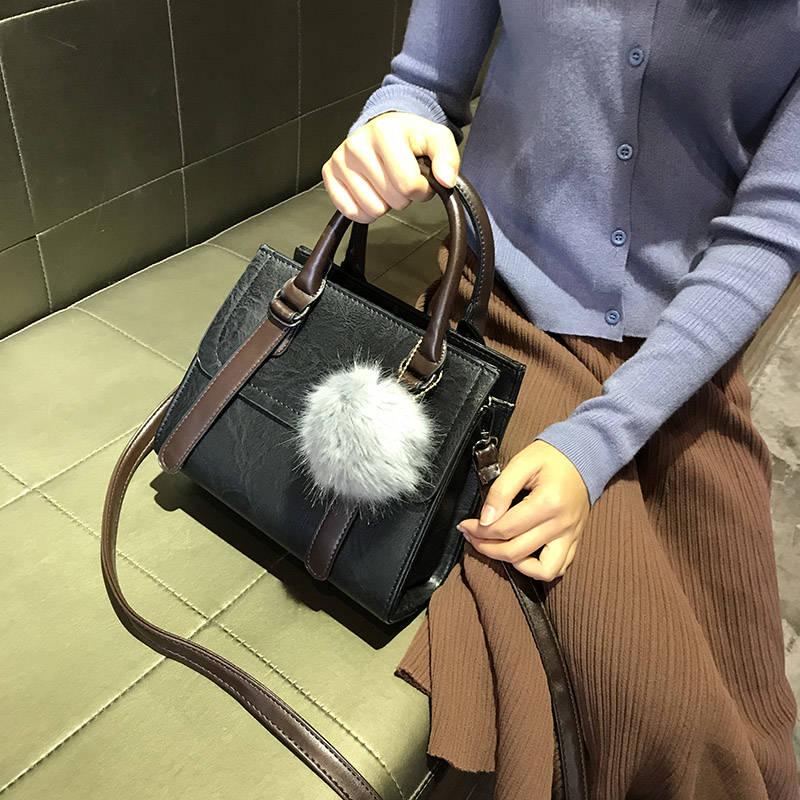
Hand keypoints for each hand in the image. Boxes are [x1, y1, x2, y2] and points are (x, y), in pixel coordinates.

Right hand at [322, 111, 460, 223]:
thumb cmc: (408, 136)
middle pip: (392, 201)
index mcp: (384, 133)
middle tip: (402, 178)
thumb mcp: (436, 139)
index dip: (421, 189)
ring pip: (373, 210)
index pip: (409, 186)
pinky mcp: (329, 174)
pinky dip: (365, 209)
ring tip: (386, 182)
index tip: (420, 178)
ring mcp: (340, 160)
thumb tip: (446, 180)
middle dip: (403, 196)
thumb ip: (448, 158)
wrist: (383, 128)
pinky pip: (351, 212)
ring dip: (385, 203)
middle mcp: (357, 145)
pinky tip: (371, 191)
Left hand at [457, 440, 589, 580]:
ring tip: (496, 549)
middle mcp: (561, 524)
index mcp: (548, 502)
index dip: (479, 530)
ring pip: (541, 570)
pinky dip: (536, 569)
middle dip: (486, 547)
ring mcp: (570, 536)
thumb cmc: (551, 457)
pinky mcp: (574, 541)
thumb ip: (501, 490)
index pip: (505, 528)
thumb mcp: (522, 463)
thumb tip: (485, 519)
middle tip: (472, 536)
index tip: (465, 524)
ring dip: (512, 563)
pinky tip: (520, 555)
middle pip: (516, 551)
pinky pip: (558, 569)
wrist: (583, 456)